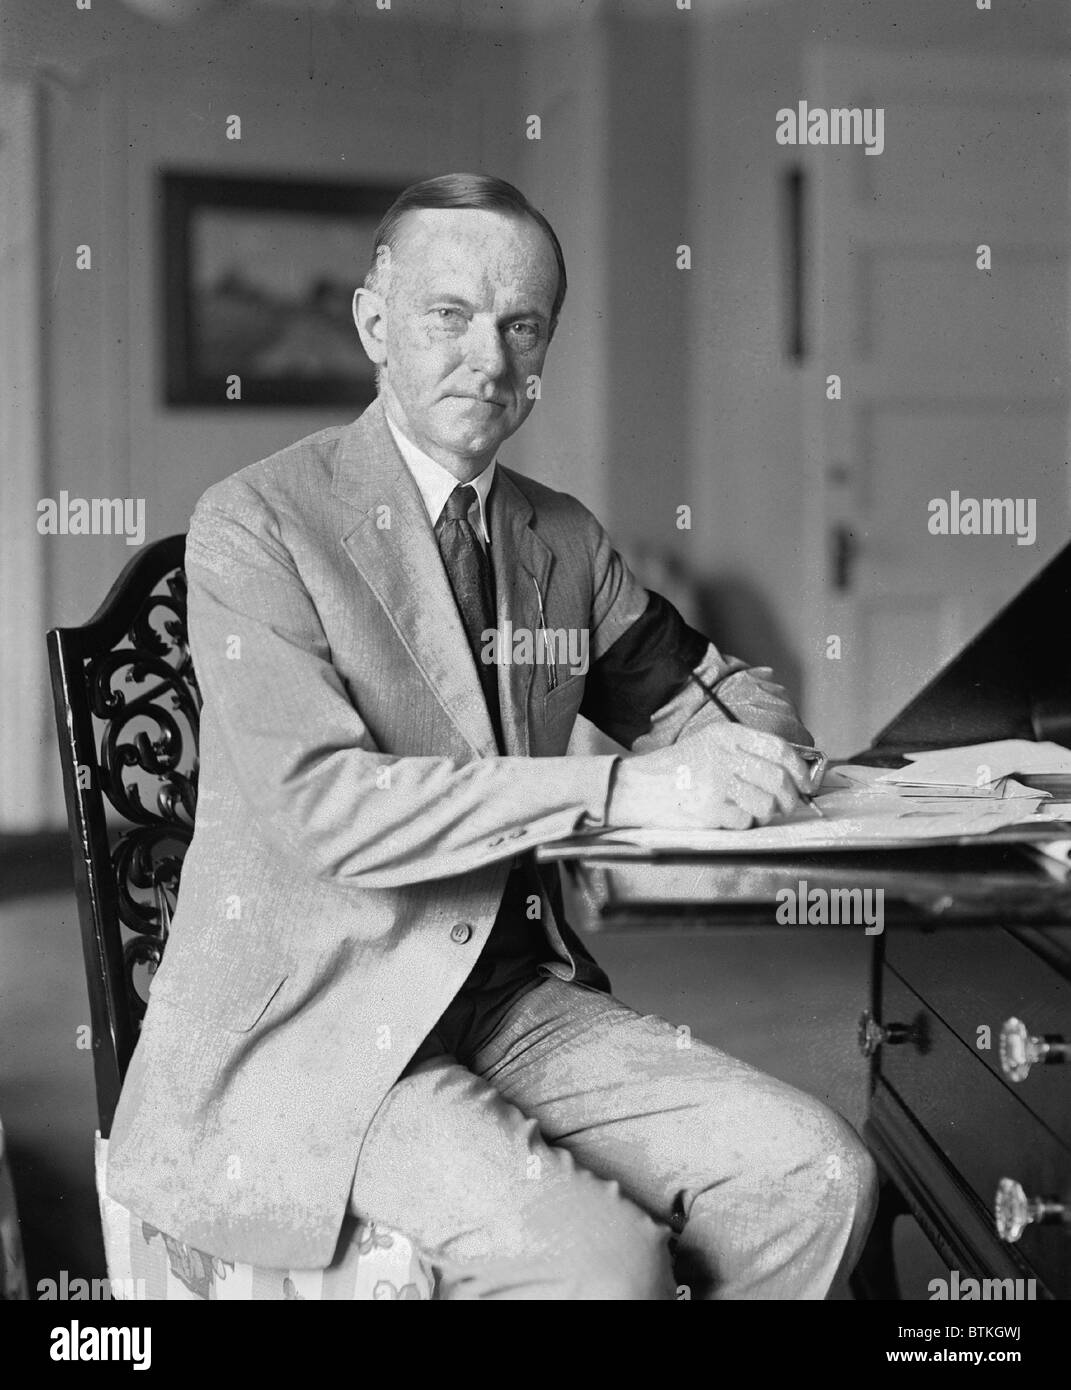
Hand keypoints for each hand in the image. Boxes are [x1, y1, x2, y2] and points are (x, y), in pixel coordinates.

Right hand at [607, 723, 813, 830]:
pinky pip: (744, 822)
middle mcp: (724, 756)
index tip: (805, 783)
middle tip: (786, 806)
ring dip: (766, 815)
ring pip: (766, 805)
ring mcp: (717, 783)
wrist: (636, 787)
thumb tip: (789, 771)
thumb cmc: (675, 769)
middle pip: (778, 779)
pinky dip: (742, 825)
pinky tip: (726, 818)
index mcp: (727, 735)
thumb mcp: (709, 744)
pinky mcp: (710, 809)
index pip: (779, 749)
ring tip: (752, 813)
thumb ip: (745, 751)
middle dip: (789, 798)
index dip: (800, 769)